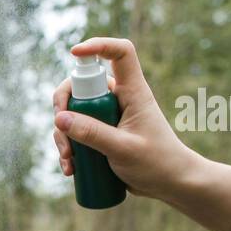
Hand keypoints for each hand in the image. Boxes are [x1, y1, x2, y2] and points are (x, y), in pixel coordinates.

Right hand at [51, 36, 230, 230]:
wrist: (170, 185)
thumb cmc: (157, 163)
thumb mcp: (123, 149)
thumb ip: (92, 133)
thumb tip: (60, 118)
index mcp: (134, 92)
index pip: (120, 53)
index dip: (98, 46)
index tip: (75, 53)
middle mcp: (119, 99)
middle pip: (82, 85)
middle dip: (64, 107)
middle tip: (61, 130)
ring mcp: (108, 116)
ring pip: (73, 112)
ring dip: (63, 135)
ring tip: (69, 161)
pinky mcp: (102, 134)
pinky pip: (76, 132)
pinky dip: (69, 147)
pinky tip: (70, 169)